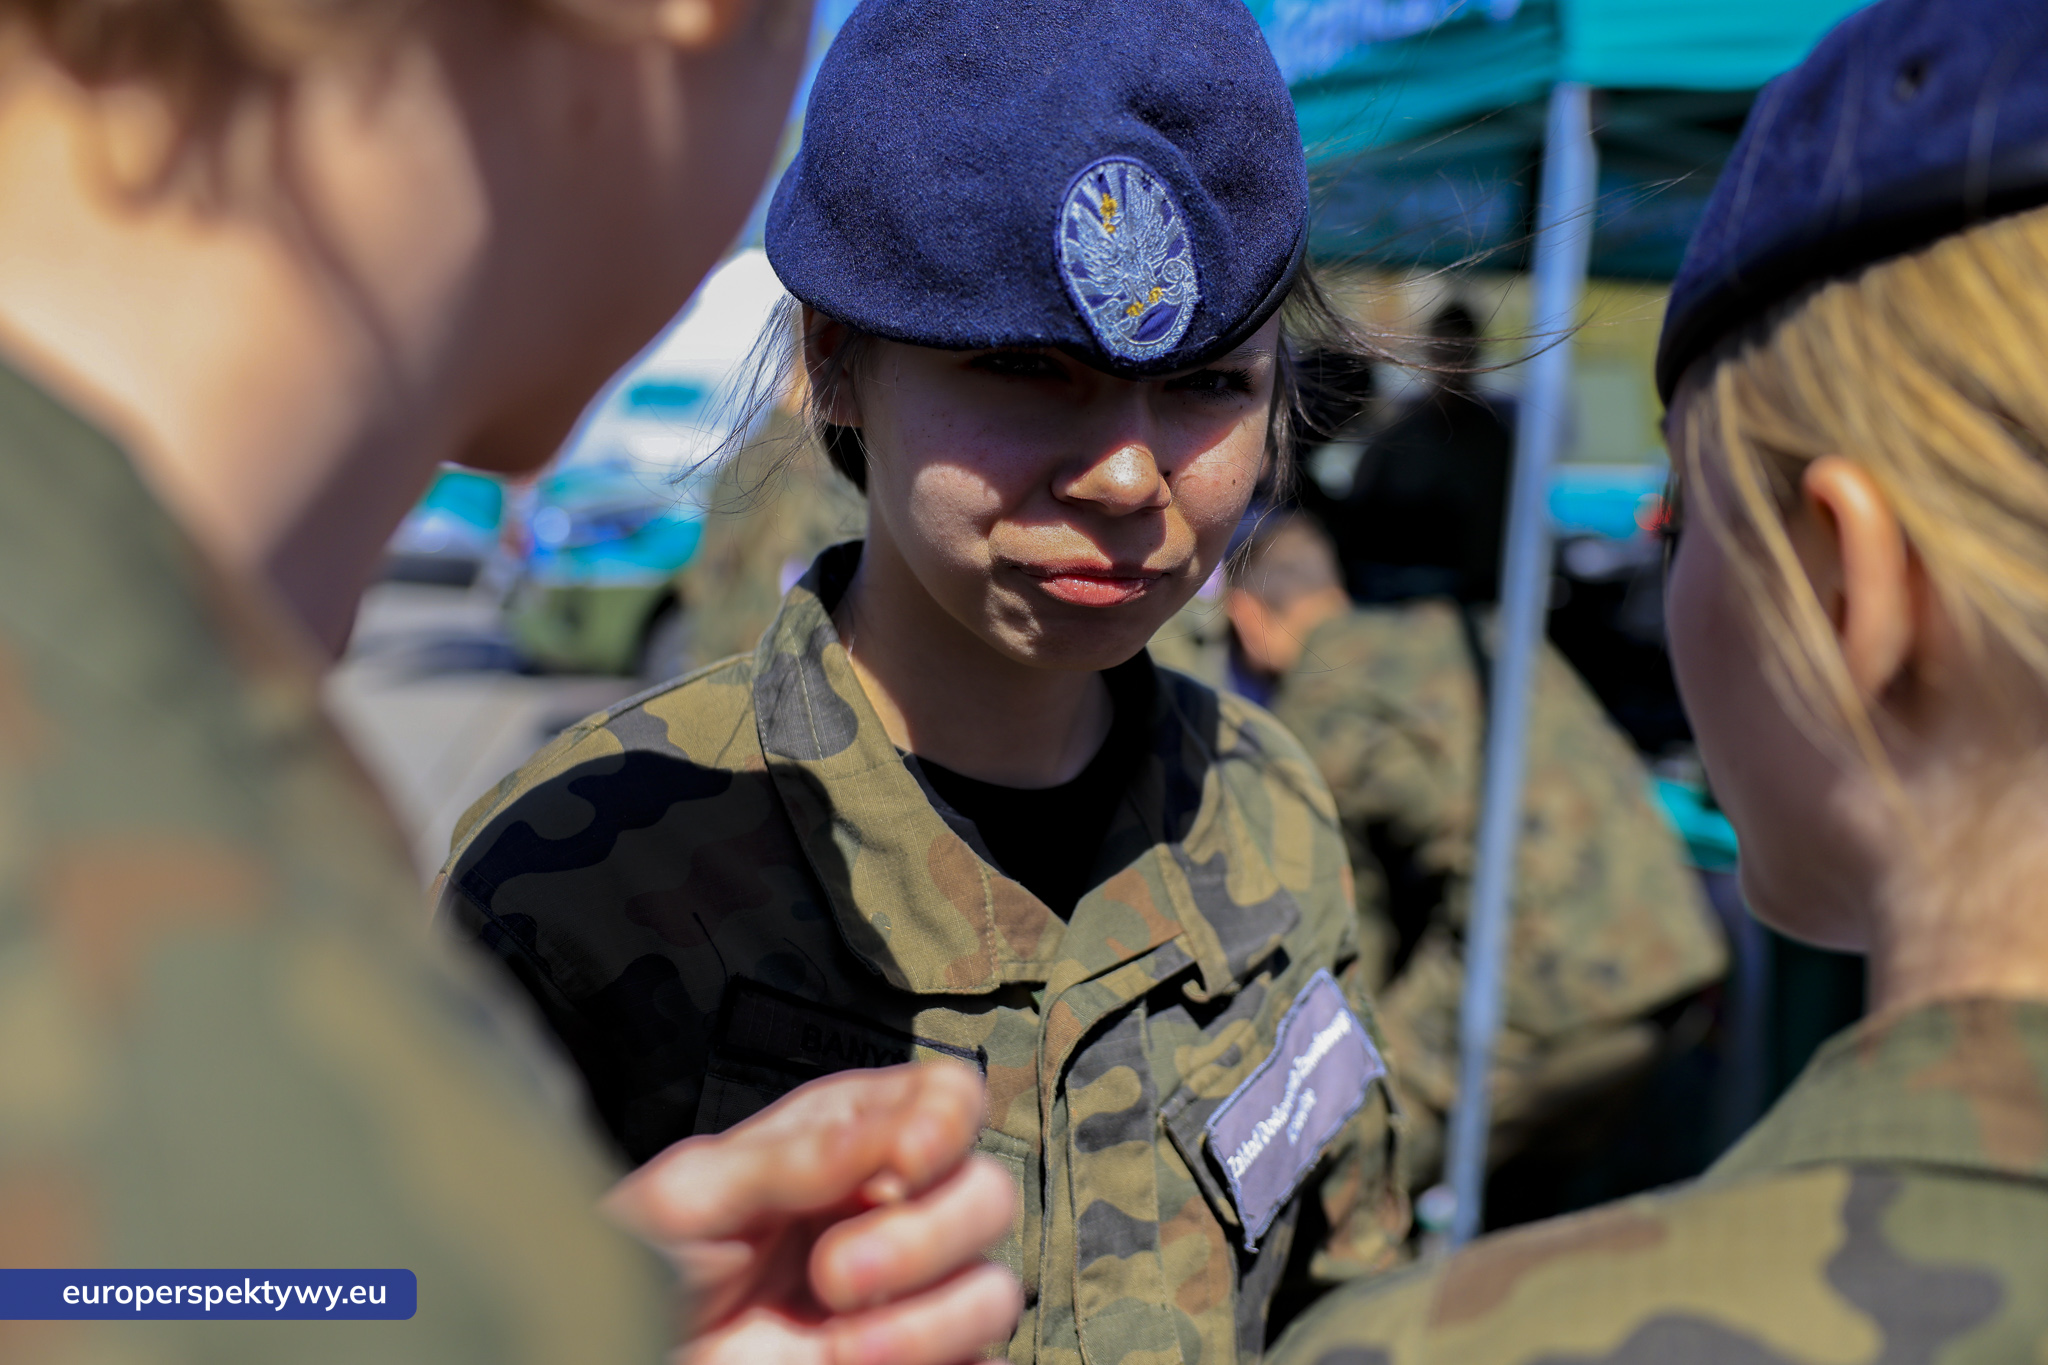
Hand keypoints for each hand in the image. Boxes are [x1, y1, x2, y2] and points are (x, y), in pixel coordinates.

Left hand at [606, 1060, 1022, 1364]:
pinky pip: (976, 1359)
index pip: (947, 1098)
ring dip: (931, 1318)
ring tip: (843, 1344)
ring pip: (995, 1289)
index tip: (908, 1156)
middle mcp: (889, 1208)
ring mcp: (906, 1295)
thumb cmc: (642, 1266)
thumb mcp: (693, 1196)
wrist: (623, 1353)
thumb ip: (794, 1160)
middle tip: (834, 1272)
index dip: (948, 1119)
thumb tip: (894, 1133)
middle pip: (988, 1192)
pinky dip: (930, 1359)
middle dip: (925, 1235)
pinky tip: (850, 1360)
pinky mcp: (913, 1361)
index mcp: (845, 1138)